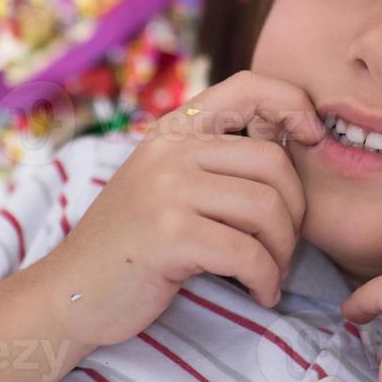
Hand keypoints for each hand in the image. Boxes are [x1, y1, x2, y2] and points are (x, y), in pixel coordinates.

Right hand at [34, 71, 324, 349]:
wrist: (66, 295)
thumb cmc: (134, 242)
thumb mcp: (168, 182)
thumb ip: (217, 159)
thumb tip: (297, 140)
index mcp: (173, 131)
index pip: (247, 87)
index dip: (292, 103)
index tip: (315, 137)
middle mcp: (170, 151)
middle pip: (273, 162)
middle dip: (295, 210)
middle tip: (286, 245)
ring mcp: (166, 190)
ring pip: (267, 208)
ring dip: (283, 250)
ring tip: (272, 273)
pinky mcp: (168, 235)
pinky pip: (247, 252)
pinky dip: (265, 278)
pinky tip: (262, 292)